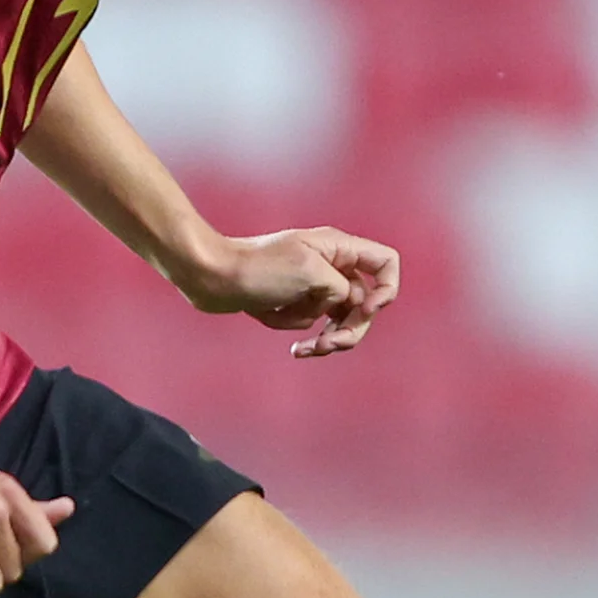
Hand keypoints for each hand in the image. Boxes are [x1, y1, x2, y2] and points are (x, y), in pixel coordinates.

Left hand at [194, 226, 399, 357]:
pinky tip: (291, 347)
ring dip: (328, 337)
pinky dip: (303, 333)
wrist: (211, 277)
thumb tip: (353, 304)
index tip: (366, 310)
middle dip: (352, 327)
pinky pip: (314, 324)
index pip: (386, 263)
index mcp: (338, 248)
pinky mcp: (294, 301)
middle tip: (330, 343)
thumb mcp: (311, 274)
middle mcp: (331, 265)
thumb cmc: (258, 269)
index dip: (386, 290)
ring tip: (307, 348)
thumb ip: (344, 288)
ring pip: (341, 318)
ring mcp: (313, 285)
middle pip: (366, 302)